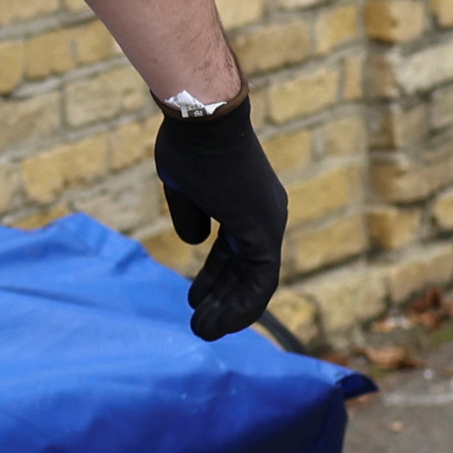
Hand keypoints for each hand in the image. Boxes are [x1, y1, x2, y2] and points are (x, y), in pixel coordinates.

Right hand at [151, 96, 288, 342]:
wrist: (202, 120)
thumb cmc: (189, 145)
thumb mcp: (184, 188)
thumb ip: (191, 217)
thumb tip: (195, 242)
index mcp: (247, 202)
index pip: (235, 251)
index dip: (215, 276)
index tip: (196, 296)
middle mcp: (264, 214)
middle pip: (244, 268)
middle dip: (220, 298)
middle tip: (199, 322)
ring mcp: (267, 224)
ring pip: (254, 280)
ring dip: (229, 309)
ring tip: (203, 331)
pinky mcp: (265, 233)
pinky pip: (261, 281)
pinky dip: (244, 306)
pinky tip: (221, 323)